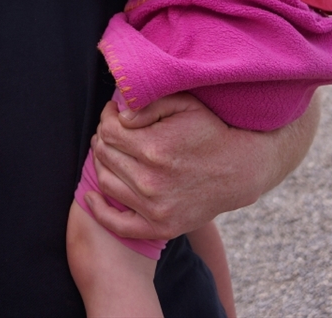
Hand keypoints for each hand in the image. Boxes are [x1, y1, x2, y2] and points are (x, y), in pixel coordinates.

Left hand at [85, 93, 318, 241]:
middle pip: (105, 154)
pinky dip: (99, 210)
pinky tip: (92, 196)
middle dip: (104, 136)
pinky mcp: (160, 227)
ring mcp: (155, 208)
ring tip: (110, 150)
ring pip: (106, 181)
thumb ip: (148, 104)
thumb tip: (120, 116)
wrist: (239, 170)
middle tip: (112, 129)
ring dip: (101, 162)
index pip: (109, 131)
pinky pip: (118, 224)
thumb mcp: (184, 104)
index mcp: (154, 148)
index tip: (113, 111)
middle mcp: (151, 182)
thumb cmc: (209, 131)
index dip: (107, 116)